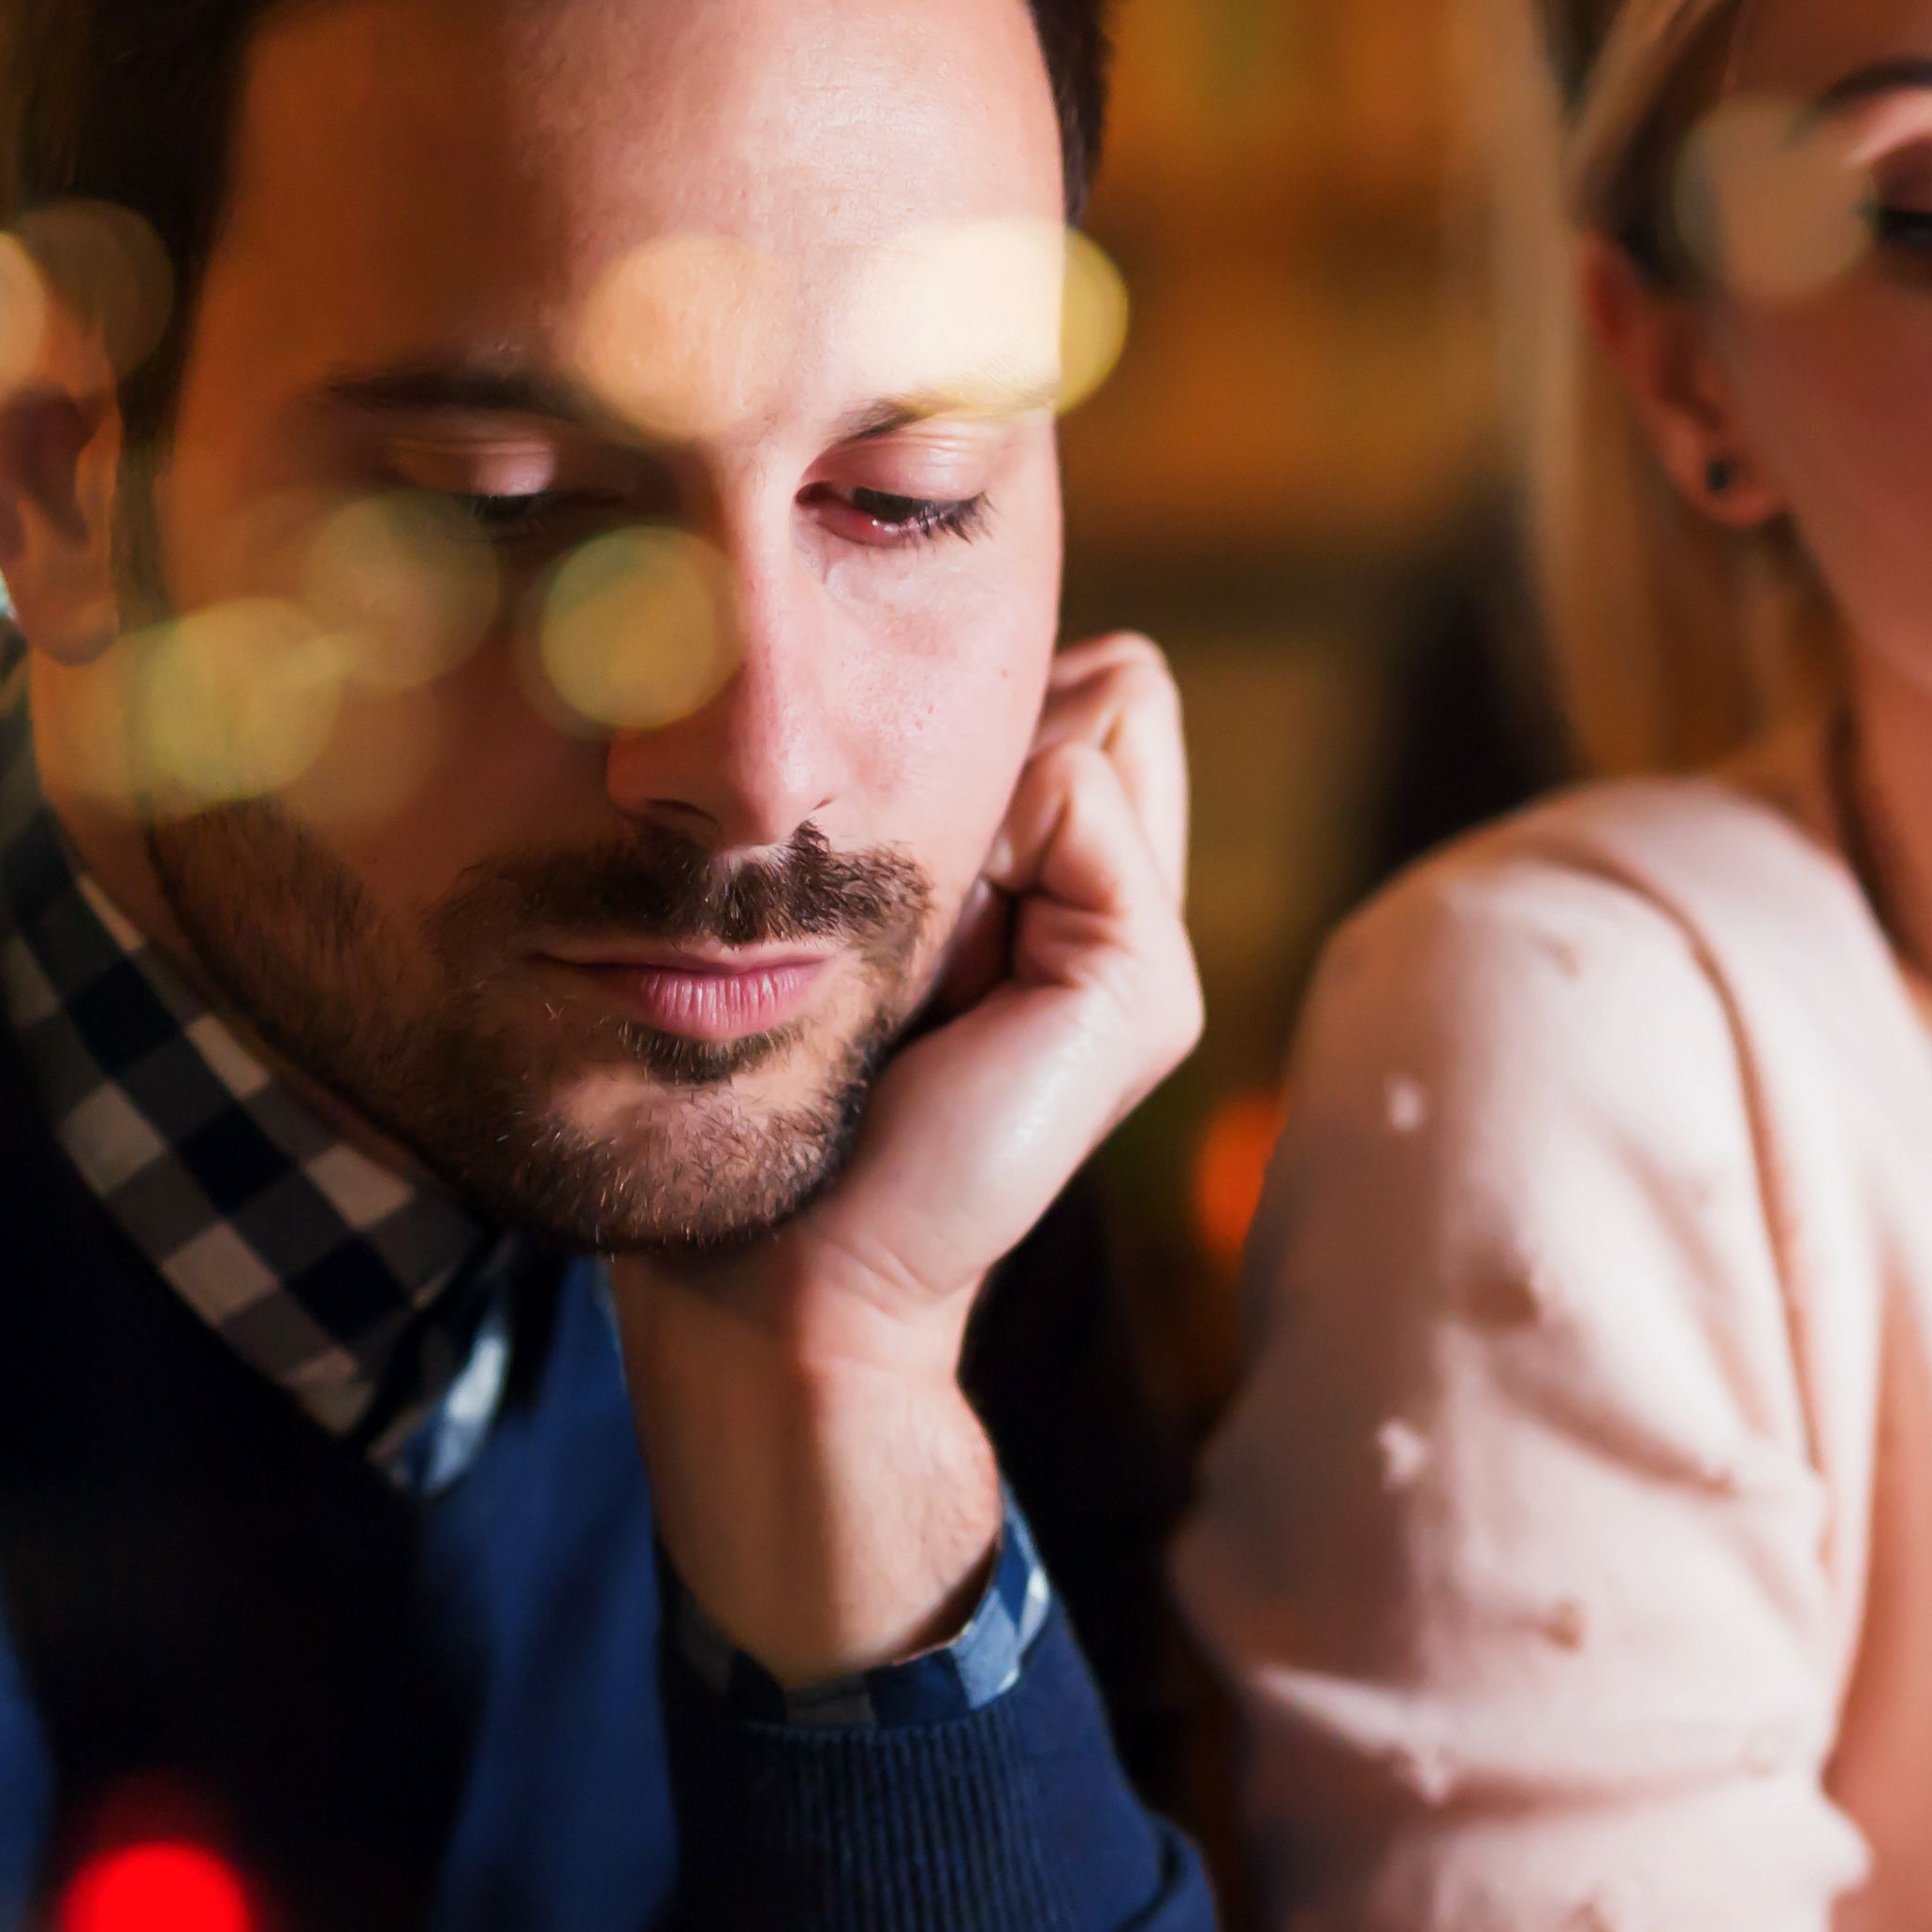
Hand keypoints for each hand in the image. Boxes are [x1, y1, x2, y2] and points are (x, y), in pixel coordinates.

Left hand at [637, 629, 1196, 1377]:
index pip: (1084, 683)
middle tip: (894, 910)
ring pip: (1101, 707)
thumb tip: (977, 660)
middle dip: (979, 743)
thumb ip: (941, 789)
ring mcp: (1150, 953)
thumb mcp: (855, 899)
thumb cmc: (781, 1090)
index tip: (868, 866)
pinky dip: (979, 841)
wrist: (793, 1271)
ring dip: (966, 788)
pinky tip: (940, 974)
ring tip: (916, 946)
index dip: (964, 723)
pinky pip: (1071, 786)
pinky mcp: (1142, 986)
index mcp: (1066, 886)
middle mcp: (1128, 907)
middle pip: (1105, 681)